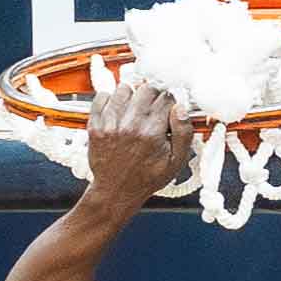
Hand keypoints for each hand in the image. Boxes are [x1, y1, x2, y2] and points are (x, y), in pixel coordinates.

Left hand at [85, 79, 192, 208]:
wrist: (116, 191)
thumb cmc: (145, 178)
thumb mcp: (175, 162)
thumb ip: (184, 134)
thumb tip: (181, 109)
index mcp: (152, 133)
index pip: (166, 98)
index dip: (168, 102)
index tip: (166, 110)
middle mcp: (131, 125)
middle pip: (146, 89)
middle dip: (152, 95)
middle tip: (151, 109)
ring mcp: (111, 124)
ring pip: (125, 89)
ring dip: (131, 95)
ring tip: (133, 110)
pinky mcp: (96, 125)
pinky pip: (102, 96)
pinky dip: (110, 99)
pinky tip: (117, 112)